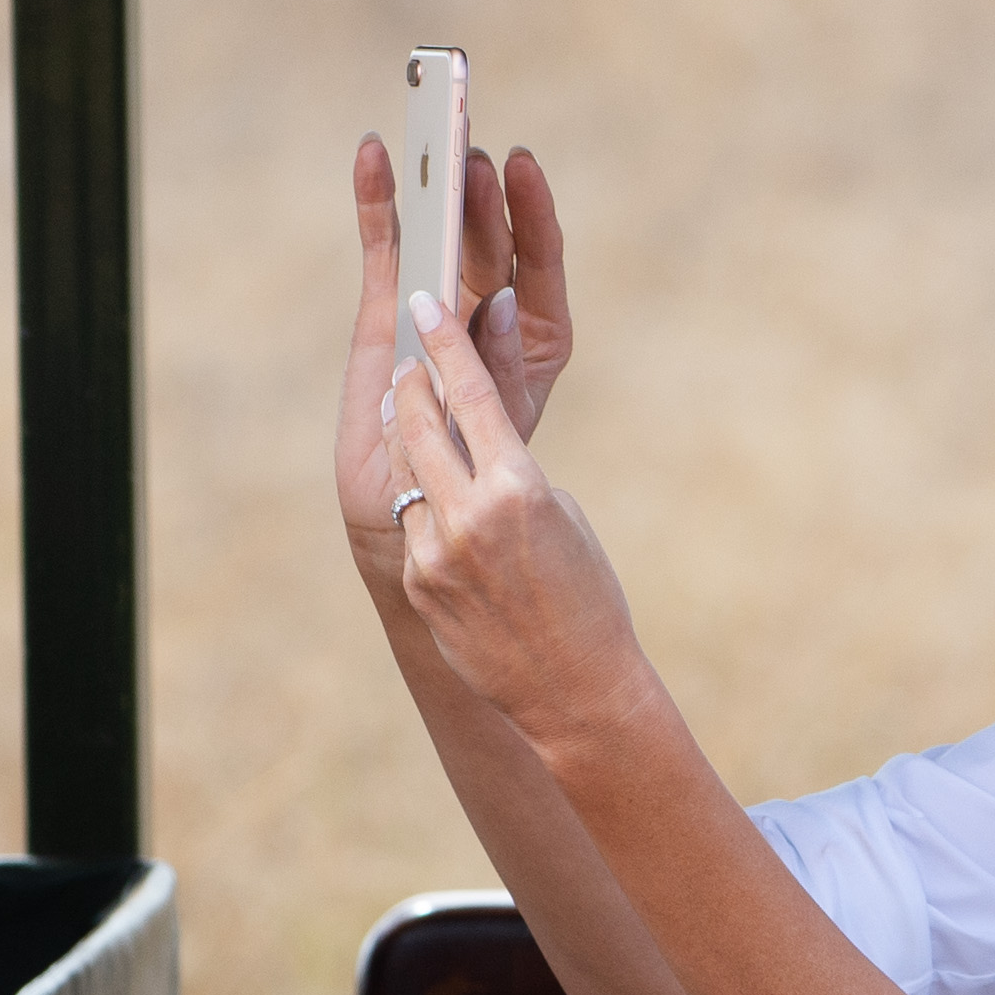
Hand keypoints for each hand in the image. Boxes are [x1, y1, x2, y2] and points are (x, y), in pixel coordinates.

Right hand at [337, 136, 577, 585]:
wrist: (415, 510)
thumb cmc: (473, 473)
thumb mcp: (499, 424)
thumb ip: (500, 368)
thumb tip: (501, 301)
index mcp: (534, 335)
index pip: (538, 261)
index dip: (532, 211)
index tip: (523, 165)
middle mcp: (489, 310)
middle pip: (489, 239)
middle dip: (482, 195)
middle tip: (472, 153)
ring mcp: (437, 305)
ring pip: (441, 234)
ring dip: (438, 187)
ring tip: (432, 138)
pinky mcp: (387, 311)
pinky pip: (386, 248)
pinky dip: (379, 203)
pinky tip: (372, 155)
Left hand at [381, 276, 652, 757]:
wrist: (574, 689)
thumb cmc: (590, 598)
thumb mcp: (565, 518)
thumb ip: (515, 474)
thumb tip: (477, 445)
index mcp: (518, 489)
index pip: (469, 396)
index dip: (444, 343)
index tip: (422, 304)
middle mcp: (467, 515)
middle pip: (417, 422)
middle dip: (410, 383)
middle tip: (409, 358)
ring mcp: (434, 551)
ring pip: (404, 469)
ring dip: (406, 436)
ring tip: (408, 413)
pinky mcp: (418, 582)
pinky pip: (412, 522)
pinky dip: (422, 500)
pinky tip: (434, 497)